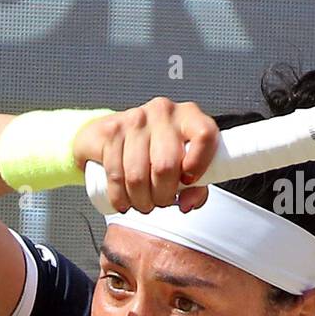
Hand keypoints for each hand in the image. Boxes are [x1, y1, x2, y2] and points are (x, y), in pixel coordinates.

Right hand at [74, 97, 219, 213]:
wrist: (118, 133)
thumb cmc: (159, 150)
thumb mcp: (186, 165)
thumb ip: (196, 188)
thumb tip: (187, 202)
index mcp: (189, 116)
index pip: (204, 135)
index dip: (199, 164)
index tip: (189, 180)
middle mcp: (163, 112)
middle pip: (166, 166)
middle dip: (162, 196)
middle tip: (161, 201)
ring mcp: (134, 119)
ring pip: (137, 175)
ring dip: (140, 200)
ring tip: (144, 203)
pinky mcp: (110, 131)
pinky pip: (115, 174)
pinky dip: (119, 196)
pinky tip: (124, 200)